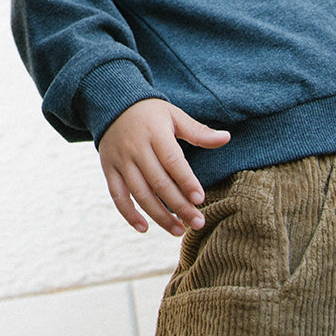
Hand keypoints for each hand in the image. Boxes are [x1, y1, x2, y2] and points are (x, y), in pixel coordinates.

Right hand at [97, 98, 229, 235]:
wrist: (112, 105)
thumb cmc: (151, 113)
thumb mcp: (174, 116)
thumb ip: (198, 131)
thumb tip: (227, 138)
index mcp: (155, 133)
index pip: (172, 161)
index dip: (186, 181)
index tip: (200, 199)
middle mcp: (135, 148)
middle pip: (158, 183)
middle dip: (179, 206)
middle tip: (198, 223)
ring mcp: (121, 160)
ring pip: (140, 194)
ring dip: (159, 216)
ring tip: (179, 230)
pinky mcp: (109, 169)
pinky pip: (117, 196)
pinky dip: (129, 214)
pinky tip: (144, 228)